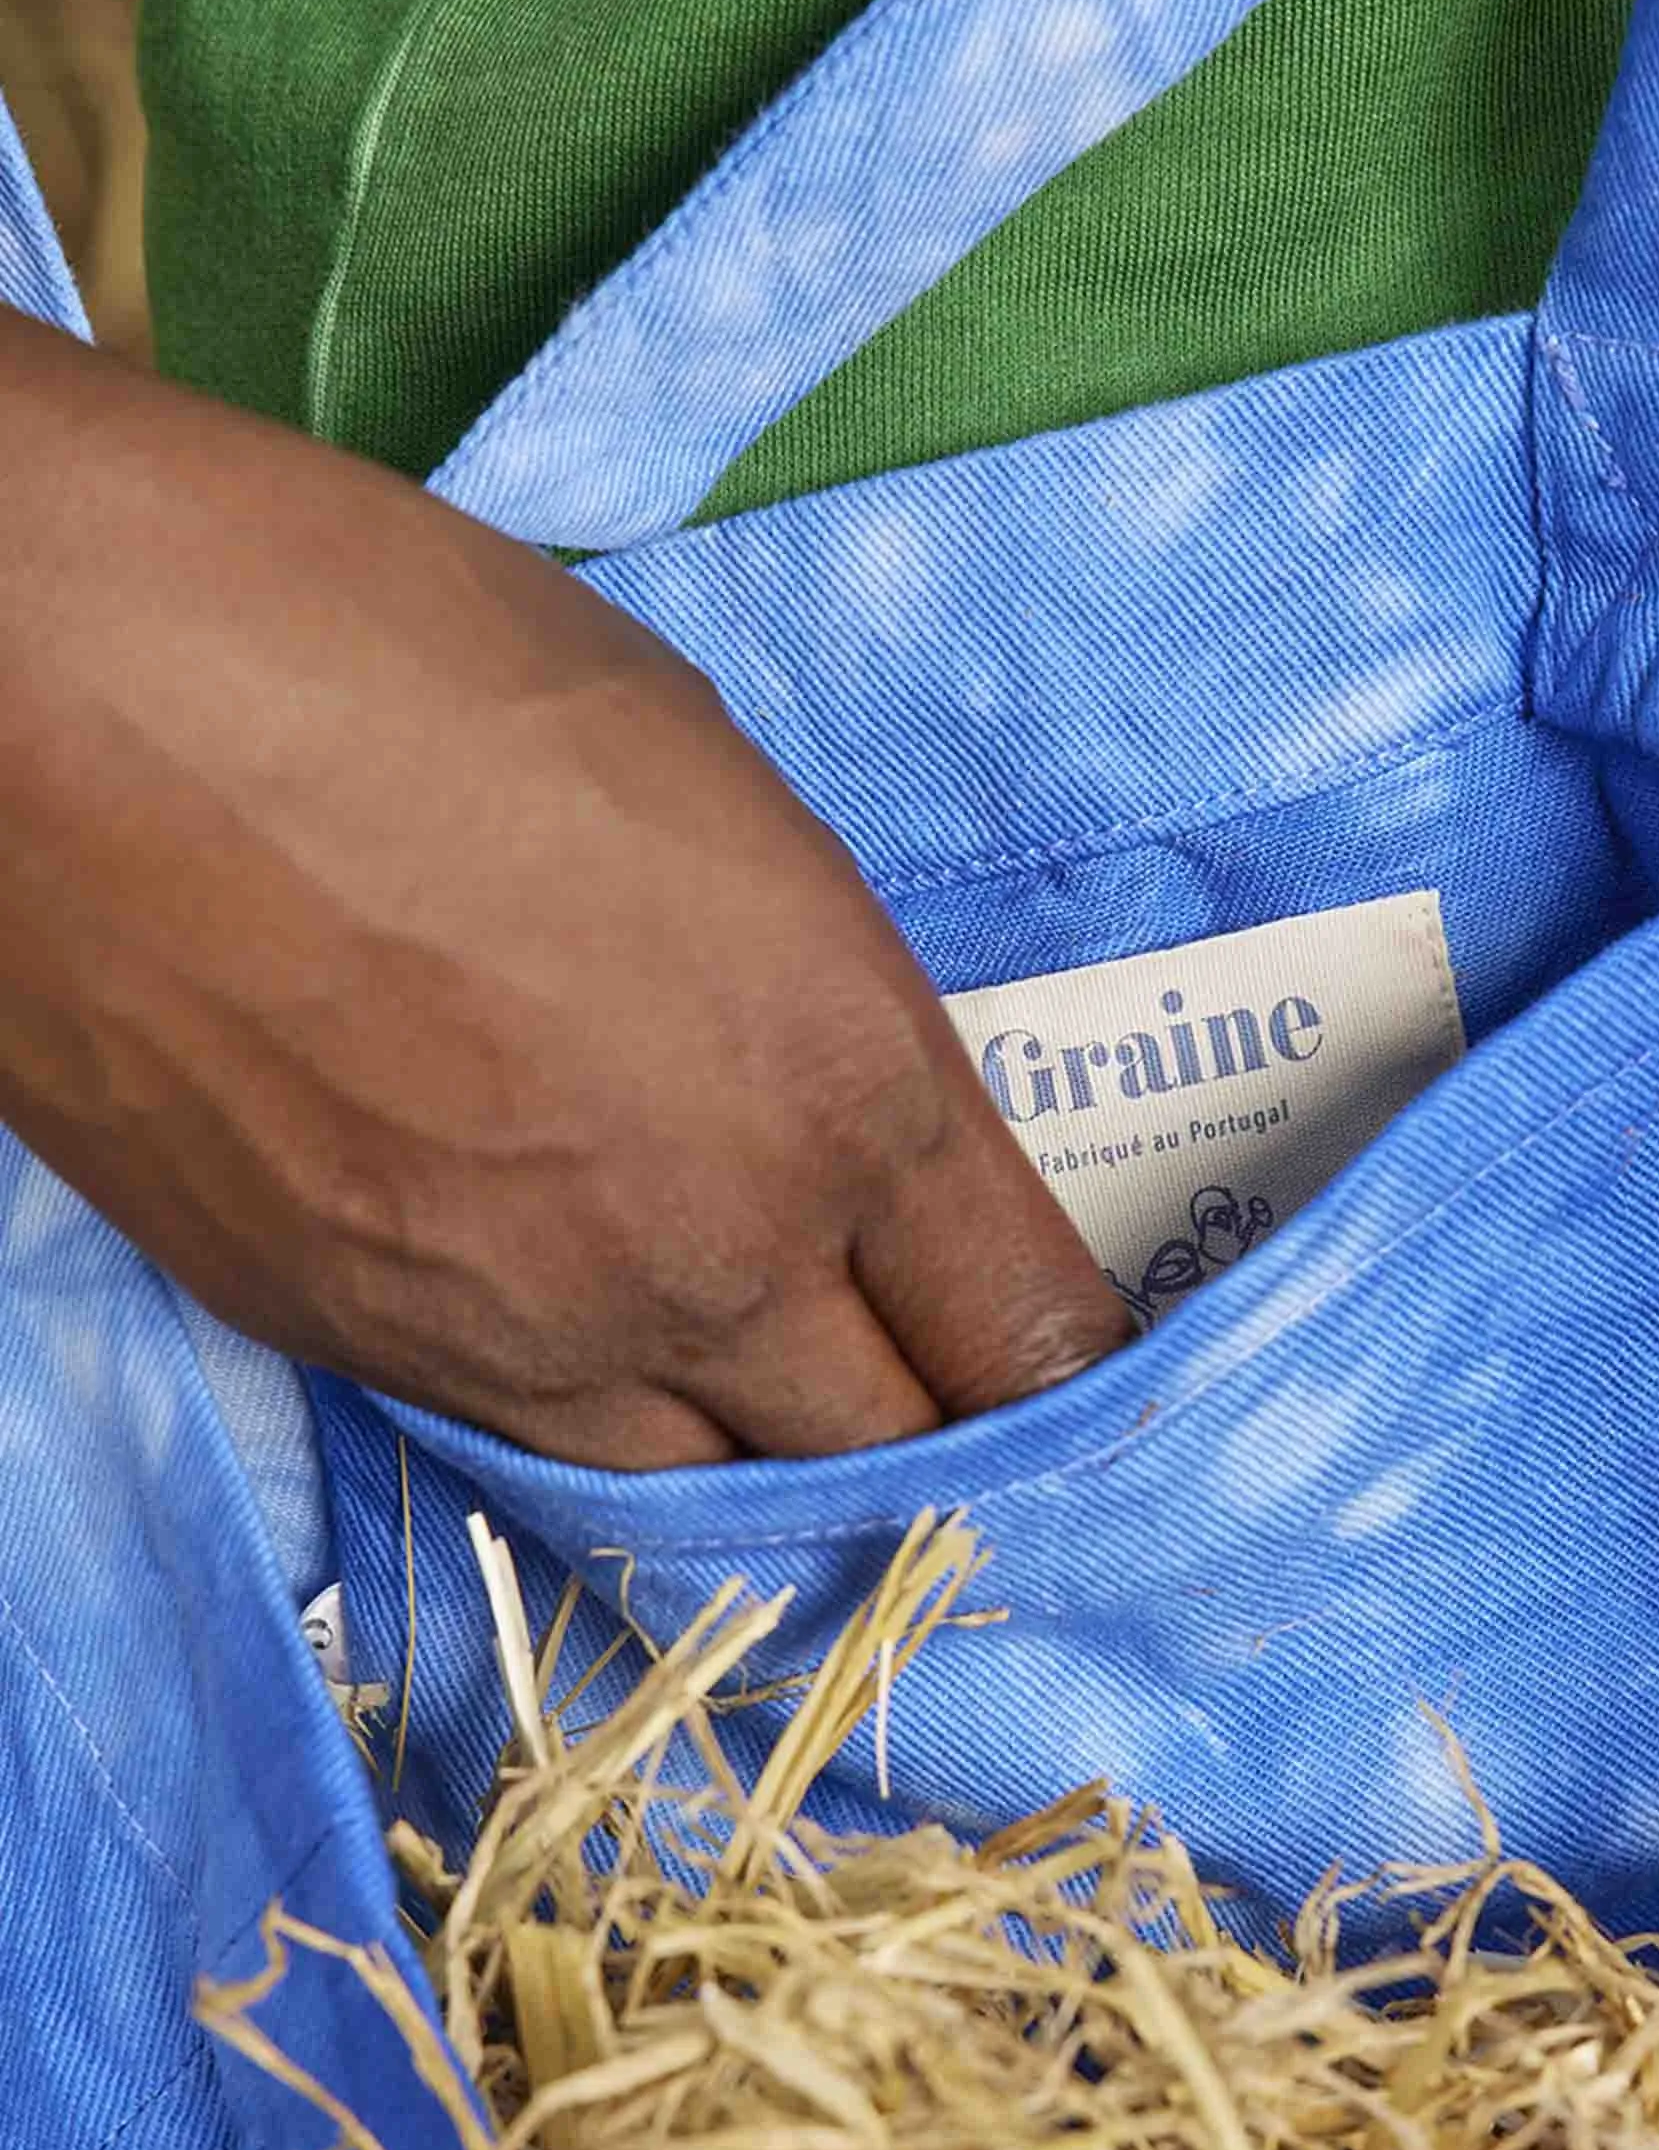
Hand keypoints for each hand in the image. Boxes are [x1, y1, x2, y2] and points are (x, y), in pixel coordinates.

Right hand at [0, 312, 1123, 1467]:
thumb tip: (849, 1114)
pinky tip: (606, 1356)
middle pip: (901, 1452)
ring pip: (717, 1491)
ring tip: (771, 1384)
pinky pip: (546, 1455)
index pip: (1031, 1328)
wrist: (60, 698)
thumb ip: (819, 1002)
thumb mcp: (710, 792)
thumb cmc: (397, 658)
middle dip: (937, 1424)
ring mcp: (530, 1330)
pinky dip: (609, 1429)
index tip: (1061, 1356)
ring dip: (767, 1450)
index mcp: (842, 1080)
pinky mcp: (371, 1355)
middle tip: (935, 1382)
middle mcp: (715, 1249)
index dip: (1067, 1362)